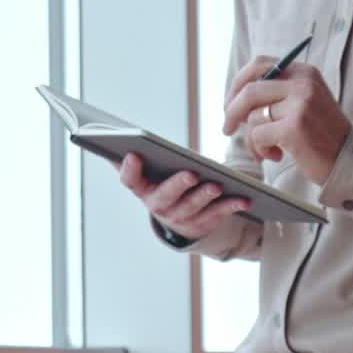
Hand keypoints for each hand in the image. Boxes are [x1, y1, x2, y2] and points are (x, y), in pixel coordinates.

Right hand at [119, 153, 249, 241]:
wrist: (180, 218)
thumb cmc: (163, 183)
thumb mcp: (148, 171)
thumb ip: (133, 155)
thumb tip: (107, 129)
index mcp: (142, 188)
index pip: (129, 180)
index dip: (129, 169)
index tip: (133, 154)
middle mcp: (158, 206)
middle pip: (165, 197)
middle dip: (178, 185)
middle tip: (191, 173)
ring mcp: (180, 218)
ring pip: (193, 207)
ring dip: (205, 196)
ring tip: (218, 185)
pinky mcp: (202, 224)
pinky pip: (217, 215)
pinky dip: (231, 206)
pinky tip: (244, 198)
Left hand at [223, 60, 349, 185]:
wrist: (350, 160)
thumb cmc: (322, 135)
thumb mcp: (305, 103)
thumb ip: (277, 93)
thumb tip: (235, 99)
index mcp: (304, 72)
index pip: (259, 65)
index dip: (237, 83)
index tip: (230, 103)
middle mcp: (303, 83)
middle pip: (249, 90)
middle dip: (231, 111)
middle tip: (226, 129)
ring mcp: (300, 104)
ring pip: (252, 117)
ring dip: (251, 139)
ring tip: (266, 151)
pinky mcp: (294, 127)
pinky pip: (258, 135)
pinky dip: (259, 149)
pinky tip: (275, 156)